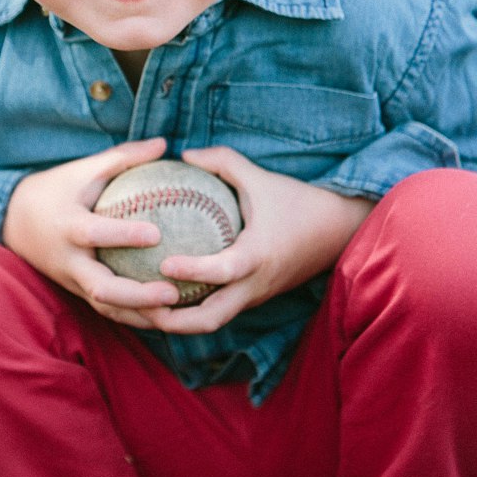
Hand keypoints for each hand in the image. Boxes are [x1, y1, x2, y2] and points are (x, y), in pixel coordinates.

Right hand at [3, 136, 183, 325]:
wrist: (14, 221)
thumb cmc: (57, 189)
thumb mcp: (84, 169)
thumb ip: (123, 157)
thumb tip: (163, 144)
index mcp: (67, 226)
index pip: (94, 234)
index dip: (123, 236)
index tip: (156, 233)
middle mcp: (69, 260)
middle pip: (101, 288)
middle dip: (137, 296)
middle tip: (172, 292)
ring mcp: (73, 281)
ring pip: (107, 308)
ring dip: (141, 315)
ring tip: (177, 313)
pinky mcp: (78, 293)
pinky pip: (108, 311)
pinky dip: (135, 317)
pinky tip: (168, 317)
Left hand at [138, 147, 375, 334]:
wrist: (338, 232)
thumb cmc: (296, 200)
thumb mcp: (259, 177)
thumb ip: (221, 162)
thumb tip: (181, 154)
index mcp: (259, 255)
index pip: (224, 271)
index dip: (193, 271)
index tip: (163, 263)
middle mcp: (255, 284)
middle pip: (211, 319)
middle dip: (172, 320)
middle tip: (137, 304)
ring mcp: (254, 296)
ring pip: (212, 322)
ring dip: (177, 322)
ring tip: (140, 308)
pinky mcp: (253, 298)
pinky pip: (218, 311)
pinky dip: (190, 311)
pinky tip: (160, 297)